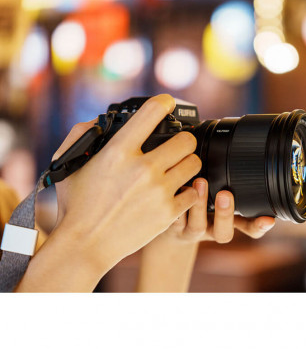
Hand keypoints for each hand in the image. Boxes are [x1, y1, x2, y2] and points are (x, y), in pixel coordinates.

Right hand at [50, 94, 201, 273]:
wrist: (85, 245)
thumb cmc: (75, 206)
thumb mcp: (68, 164)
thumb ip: (81, 135)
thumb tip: (97, 121)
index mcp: (118, 152)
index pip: (152, 112)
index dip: (164, 103)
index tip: (167, 104)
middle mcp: (142, 168)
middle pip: (185, 139)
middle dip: (182, 140)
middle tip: (177, 146)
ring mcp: (158, 191)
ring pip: (194, 164)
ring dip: (187, 164)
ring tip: (178, 168)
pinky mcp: (168, 212)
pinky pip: (194, 193)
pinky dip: (188, 192)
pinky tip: (177, 192)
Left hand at [155, 177, 275, 244]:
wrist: (169, 228)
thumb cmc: (197, 207)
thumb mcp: (217, 199)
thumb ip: (232, 184)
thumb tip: (247, 153)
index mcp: (228, 222)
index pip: (249, 228)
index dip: (259, 226)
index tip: (268, 219)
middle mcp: (212, 229)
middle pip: (224, 233)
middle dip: (225, 214)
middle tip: (225, 194)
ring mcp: (192, 230)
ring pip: (197, 225)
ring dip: (199, 204)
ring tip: (198, 181)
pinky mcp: (172, 227)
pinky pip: (173, 218)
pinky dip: (174, 201)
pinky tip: (176, 185)